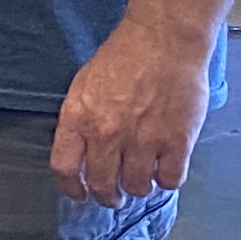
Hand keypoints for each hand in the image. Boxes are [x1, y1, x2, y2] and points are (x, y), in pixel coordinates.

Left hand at [49, 17, 213, 202]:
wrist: (163, 41)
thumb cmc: (122, 58)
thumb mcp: (84, 86)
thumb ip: (81, 121)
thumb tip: (81, 153)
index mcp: (78, 118)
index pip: (64, 168)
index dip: (71, 189)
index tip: (79, 196)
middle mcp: (106, 134)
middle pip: (102, 185)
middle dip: (108, 197)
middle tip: (115, 197)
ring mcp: (143, 140)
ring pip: (137, 186)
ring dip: (139, 188)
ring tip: (142, 179)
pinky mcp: (176, 142)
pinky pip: (170, 179)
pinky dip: (167, 180)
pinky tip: (166, 170)